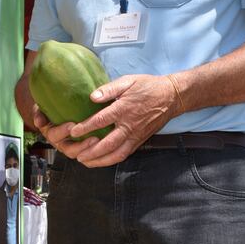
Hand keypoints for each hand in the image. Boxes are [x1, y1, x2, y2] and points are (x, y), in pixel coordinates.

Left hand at [32, 74, 177, 167]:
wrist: (171, 97)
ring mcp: (135, 135)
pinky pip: (125, 154)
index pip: (101, 121)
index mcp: (124, 109)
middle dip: (90, 151)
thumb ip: (109, 89)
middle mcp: (129, 125)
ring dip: (100, 160)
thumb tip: (92, 97)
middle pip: (108, 144)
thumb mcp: (128, 81)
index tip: (73, 131)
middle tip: (77, 155)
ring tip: (86, 162)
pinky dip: (112, 160)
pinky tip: (102, 161)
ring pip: (117, 153)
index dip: (85, 127)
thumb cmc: (147, 87)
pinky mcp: (140, 141)